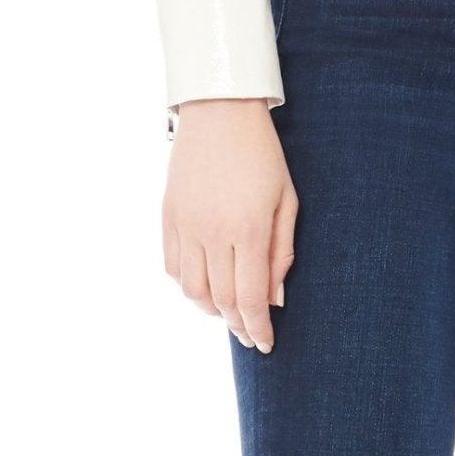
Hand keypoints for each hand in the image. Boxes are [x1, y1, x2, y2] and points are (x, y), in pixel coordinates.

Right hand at [162, 99, 296, 354]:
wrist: (220, 111)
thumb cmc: (262, 153)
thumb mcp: (287, 199)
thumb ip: (282, 252)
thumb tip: (275, 298)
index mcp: (249, 228)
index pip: (251, 298)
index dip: (258, 327)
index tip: (266, 344)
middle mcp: (213, 232)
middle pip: (221, 301)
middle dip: (238, 325)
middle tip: (250, 334)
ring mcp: (186, 225)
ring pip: (192, 291)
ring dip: (211, 310)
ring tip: (228, 312)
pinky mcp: (168, 217)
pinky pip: (173, 268)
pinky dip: (187, 286)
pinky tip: (204, 285)